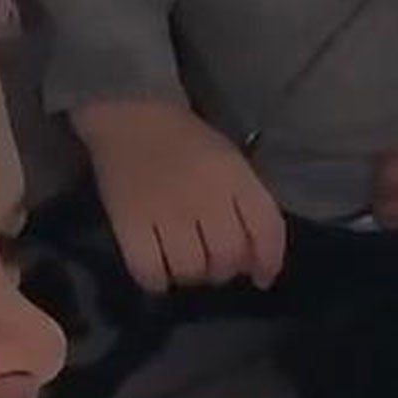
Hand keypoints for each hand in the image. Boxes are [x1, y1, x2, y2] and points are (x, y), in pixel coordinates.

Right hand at [73, 97, 286, 292]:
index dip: (268, 261)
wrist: (130, 117)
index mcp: (234, 176)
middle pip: (226, 257)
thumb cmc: (185, 142)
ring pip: (190, 268)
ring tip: (184, 263)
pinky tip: (159, 270)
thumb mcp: (230, 162)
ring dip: (192, 275)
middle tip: (212, 263)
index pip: (266, 229)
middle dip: (224, 270)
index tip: (261, 277)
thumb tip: (256, 263)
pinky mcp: (129, 223)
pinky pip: (149, 271)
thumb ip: (249, 205)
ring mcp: (165, 211)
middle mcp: (204, 196)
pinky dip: (157, 280)